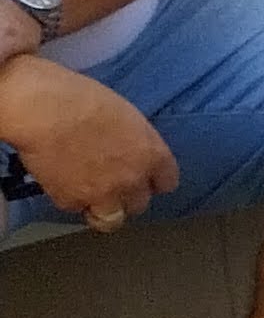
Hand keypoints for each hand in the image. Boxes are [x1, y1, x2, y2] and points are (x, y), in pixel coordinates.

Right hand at [0, 57, 177, 226]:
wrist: (43, 110)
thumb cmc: (82, 98)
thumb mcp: (127, 115)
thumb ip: (136, 141)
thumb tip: (132, 150)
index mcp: (153, 155)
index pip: (167, 183)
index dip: (152, 180)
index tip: (142, 178)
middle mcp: (134, 180)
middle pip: (139, 203)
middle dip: (126, 195)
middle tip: (110, 183)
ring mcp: (104, 194)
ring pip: (112, 219)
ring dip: (103, 210)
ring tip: (90, 197)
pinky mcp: (72, 201)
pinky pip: (75, 208)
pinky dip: (69, 198)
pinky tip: (61, 183)